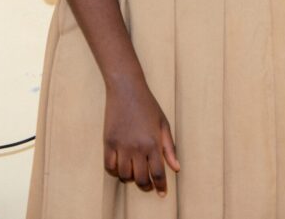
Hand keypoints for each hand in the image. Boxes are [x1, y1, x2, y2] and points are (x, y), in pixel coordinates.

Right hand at [103, 79, 179, 195]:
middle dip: (146, 186)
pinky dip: (115, 171)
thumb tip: (176, 168)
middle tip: (148, 186)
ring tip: (135, 175)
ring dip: (130, 179)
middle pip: (140, 178)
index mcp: (153, 143)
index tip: (162, 193)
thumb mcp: (164, 125)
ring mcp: (121, 146)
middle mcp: (137, 147)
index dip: (160, 186)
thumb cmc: (148, 106)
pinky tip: (121, 168)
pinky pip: (109, 167)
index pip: (158, 172)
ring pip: (124, 175)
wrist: (127, 91)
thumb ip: (169, 148)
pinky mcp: (108, 143)